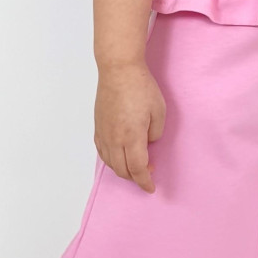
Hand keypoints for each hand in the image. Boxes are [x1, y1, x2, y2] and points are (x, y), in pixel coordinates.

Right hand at [94, 60, 166, 192]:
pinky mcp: (98, 126)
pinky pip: (102, 151)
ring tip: (134, 165)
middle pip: (122, 170)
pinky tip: (118, 156)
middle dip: (135, 178)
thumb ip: (155, 133)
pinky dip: (110, 160)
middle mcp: (114, 138)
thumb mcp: (159, 111)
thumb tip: (147, 143)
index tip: (150, 187)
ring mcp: (104, 133)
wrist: (118, 69)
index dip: (144, 182)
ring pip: (110, 163)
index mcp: (132, 136)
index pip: (137, 169)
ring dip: (122, 170)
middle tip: (147, 173)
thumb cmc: (141, 87)